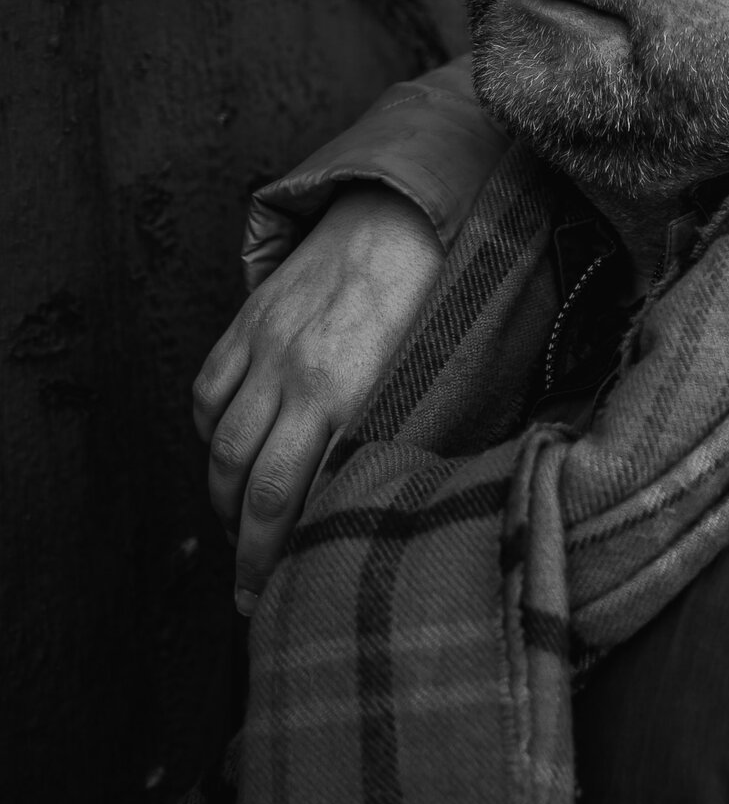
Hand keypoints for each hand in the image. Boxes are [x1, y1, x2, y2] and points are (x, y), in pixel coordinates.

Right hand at [193, 185, 443, 614]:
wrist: (409, 209)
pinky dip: (211, 434)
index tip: (275, 593)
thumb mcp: (444, 374)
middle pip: (251, 483)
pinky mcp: (249, 322)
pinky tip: (227, 459)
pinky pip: (209, 392)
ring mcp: (265, 347)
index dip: (279, 553)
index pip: (297, 496)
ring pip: (221, 443)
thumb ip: (417, 433)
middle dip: (246, 548)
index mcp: (351, 392)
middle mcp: (297, 374)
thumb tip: (411, 499)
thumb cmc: (444, 295)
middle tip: (250, 592)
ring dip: (225, 498)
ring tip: (240, 533)